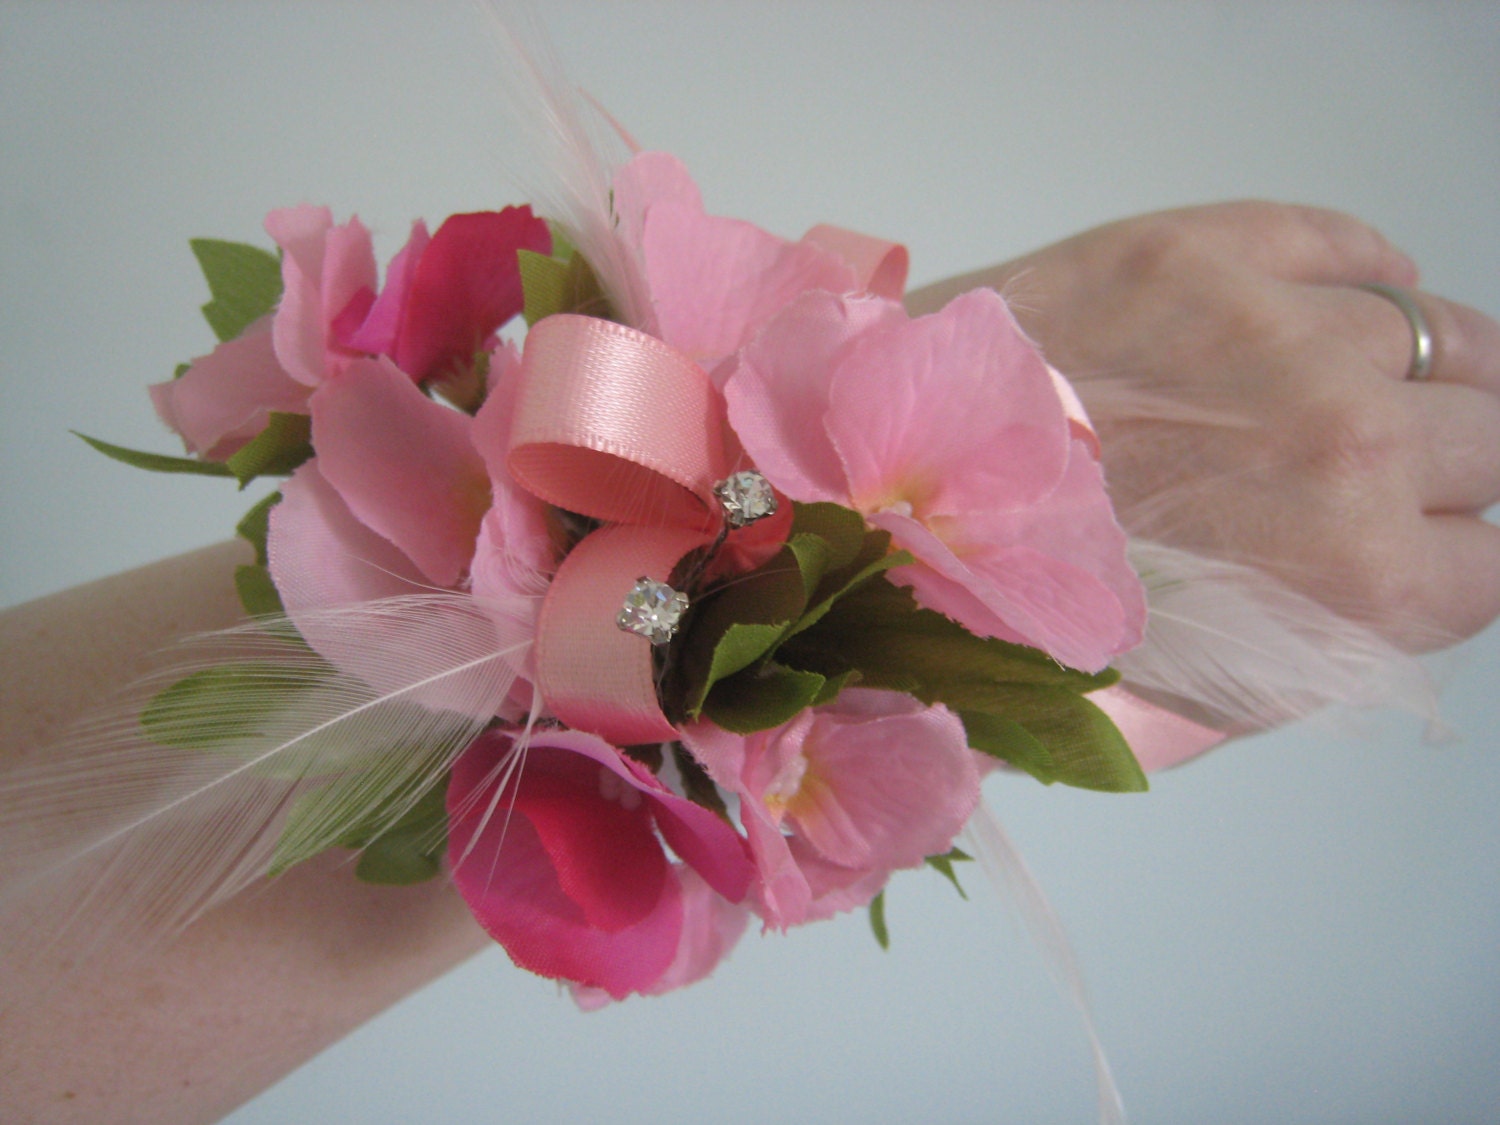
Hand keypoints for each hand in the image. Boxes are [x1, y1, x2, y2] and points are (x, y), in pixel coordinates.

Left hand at [907, 203, 1499, 651]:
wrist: (874, 506)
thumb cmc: (1025, 621)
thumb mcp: (1197, 696)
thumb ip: (1330, 647)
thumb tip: (1393, 602)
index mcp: (1355, 580)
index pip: (1494, 564)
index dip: (1447, 563)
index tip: (1410, 551)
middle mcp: (1349, 444)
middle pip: (1492, 440)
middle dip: (1445, 470)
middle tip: (1370, 476)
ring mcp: (1280, 333)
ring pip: (1444, 334)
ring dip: (1420, 371)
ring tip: (1355, 391)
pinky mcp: (1201, 249)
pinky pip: (1349, 243)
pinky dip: (1363, 272)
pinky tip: (1338, 304)